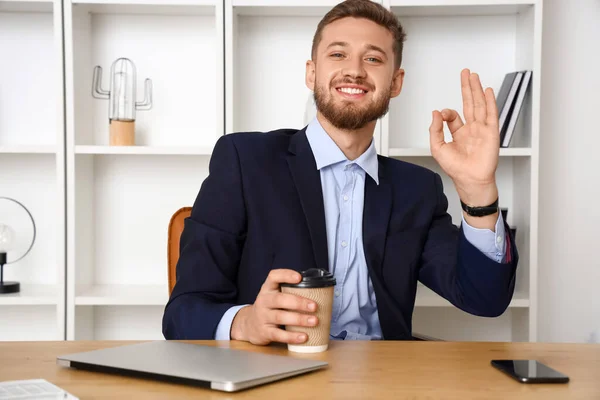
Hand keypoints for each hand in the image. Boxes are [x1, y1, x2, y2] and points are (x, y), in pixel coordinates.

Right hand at [230, 269, 318, 344]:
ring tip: (314, 321)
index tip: (299, 277)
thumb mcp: (274, 296)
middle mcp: (264, 301)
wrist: (249, 325)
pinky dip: (292, 336)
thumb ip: (289, 292)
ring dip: (299, 319)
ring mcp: (263, 316)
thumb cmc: (269, 308)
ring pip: (280, 317)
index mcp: (268, 289)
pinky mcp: (264, 332)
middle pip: (279, 299)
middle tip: (315, 306)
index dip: (286, 275)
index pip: (273, 277)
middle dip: (299, 302)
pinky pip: (278, 335)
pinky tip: (303, 337)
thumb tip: (320, 292)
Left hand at [429, 68, 498, 206]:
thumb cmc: (456, 168)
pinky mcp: (491, 132)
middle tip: (465, 73)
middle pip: (469, 103)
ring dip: (477, 89)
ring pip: (479, 104)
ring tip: (474, 76)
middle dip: (467, 87)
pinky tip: (487, 91)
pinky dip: (489, 101)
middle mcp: (471, 129)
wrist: (470, 179)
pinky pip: (491, 113)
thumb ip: (435, 129)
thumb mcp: (438, 148)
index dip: (445, 113)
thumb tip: (434, 113)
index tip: (440, 115)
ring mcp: (482, 129)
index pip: (453, 116)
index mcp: (458, 133)